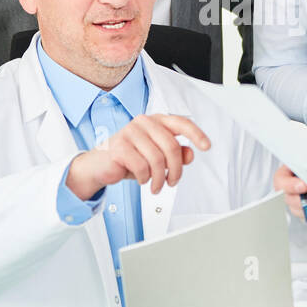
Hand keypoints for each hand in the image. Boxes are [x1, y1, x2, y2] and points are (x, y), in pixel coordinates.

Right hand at [66, 114, 210, 196]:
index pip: (181, 123)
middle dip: (175, 169)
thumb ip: (175, 154)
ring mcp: (130, 132)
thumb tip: (190, 154)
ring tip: (156, 186)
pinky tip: (142, 180)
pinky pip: (142, 167)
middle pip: (171, 146)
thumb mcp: (156, 157)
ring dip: (159, 178)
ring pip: (157, 159)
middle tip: (172, 182)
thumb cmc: (129, 159)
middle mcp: (143, 122)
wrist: (100, 166)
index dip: (196, 134)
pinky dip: (144, 178)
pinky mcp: (119, 147)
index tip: (206, 146)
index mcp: (155, 121)